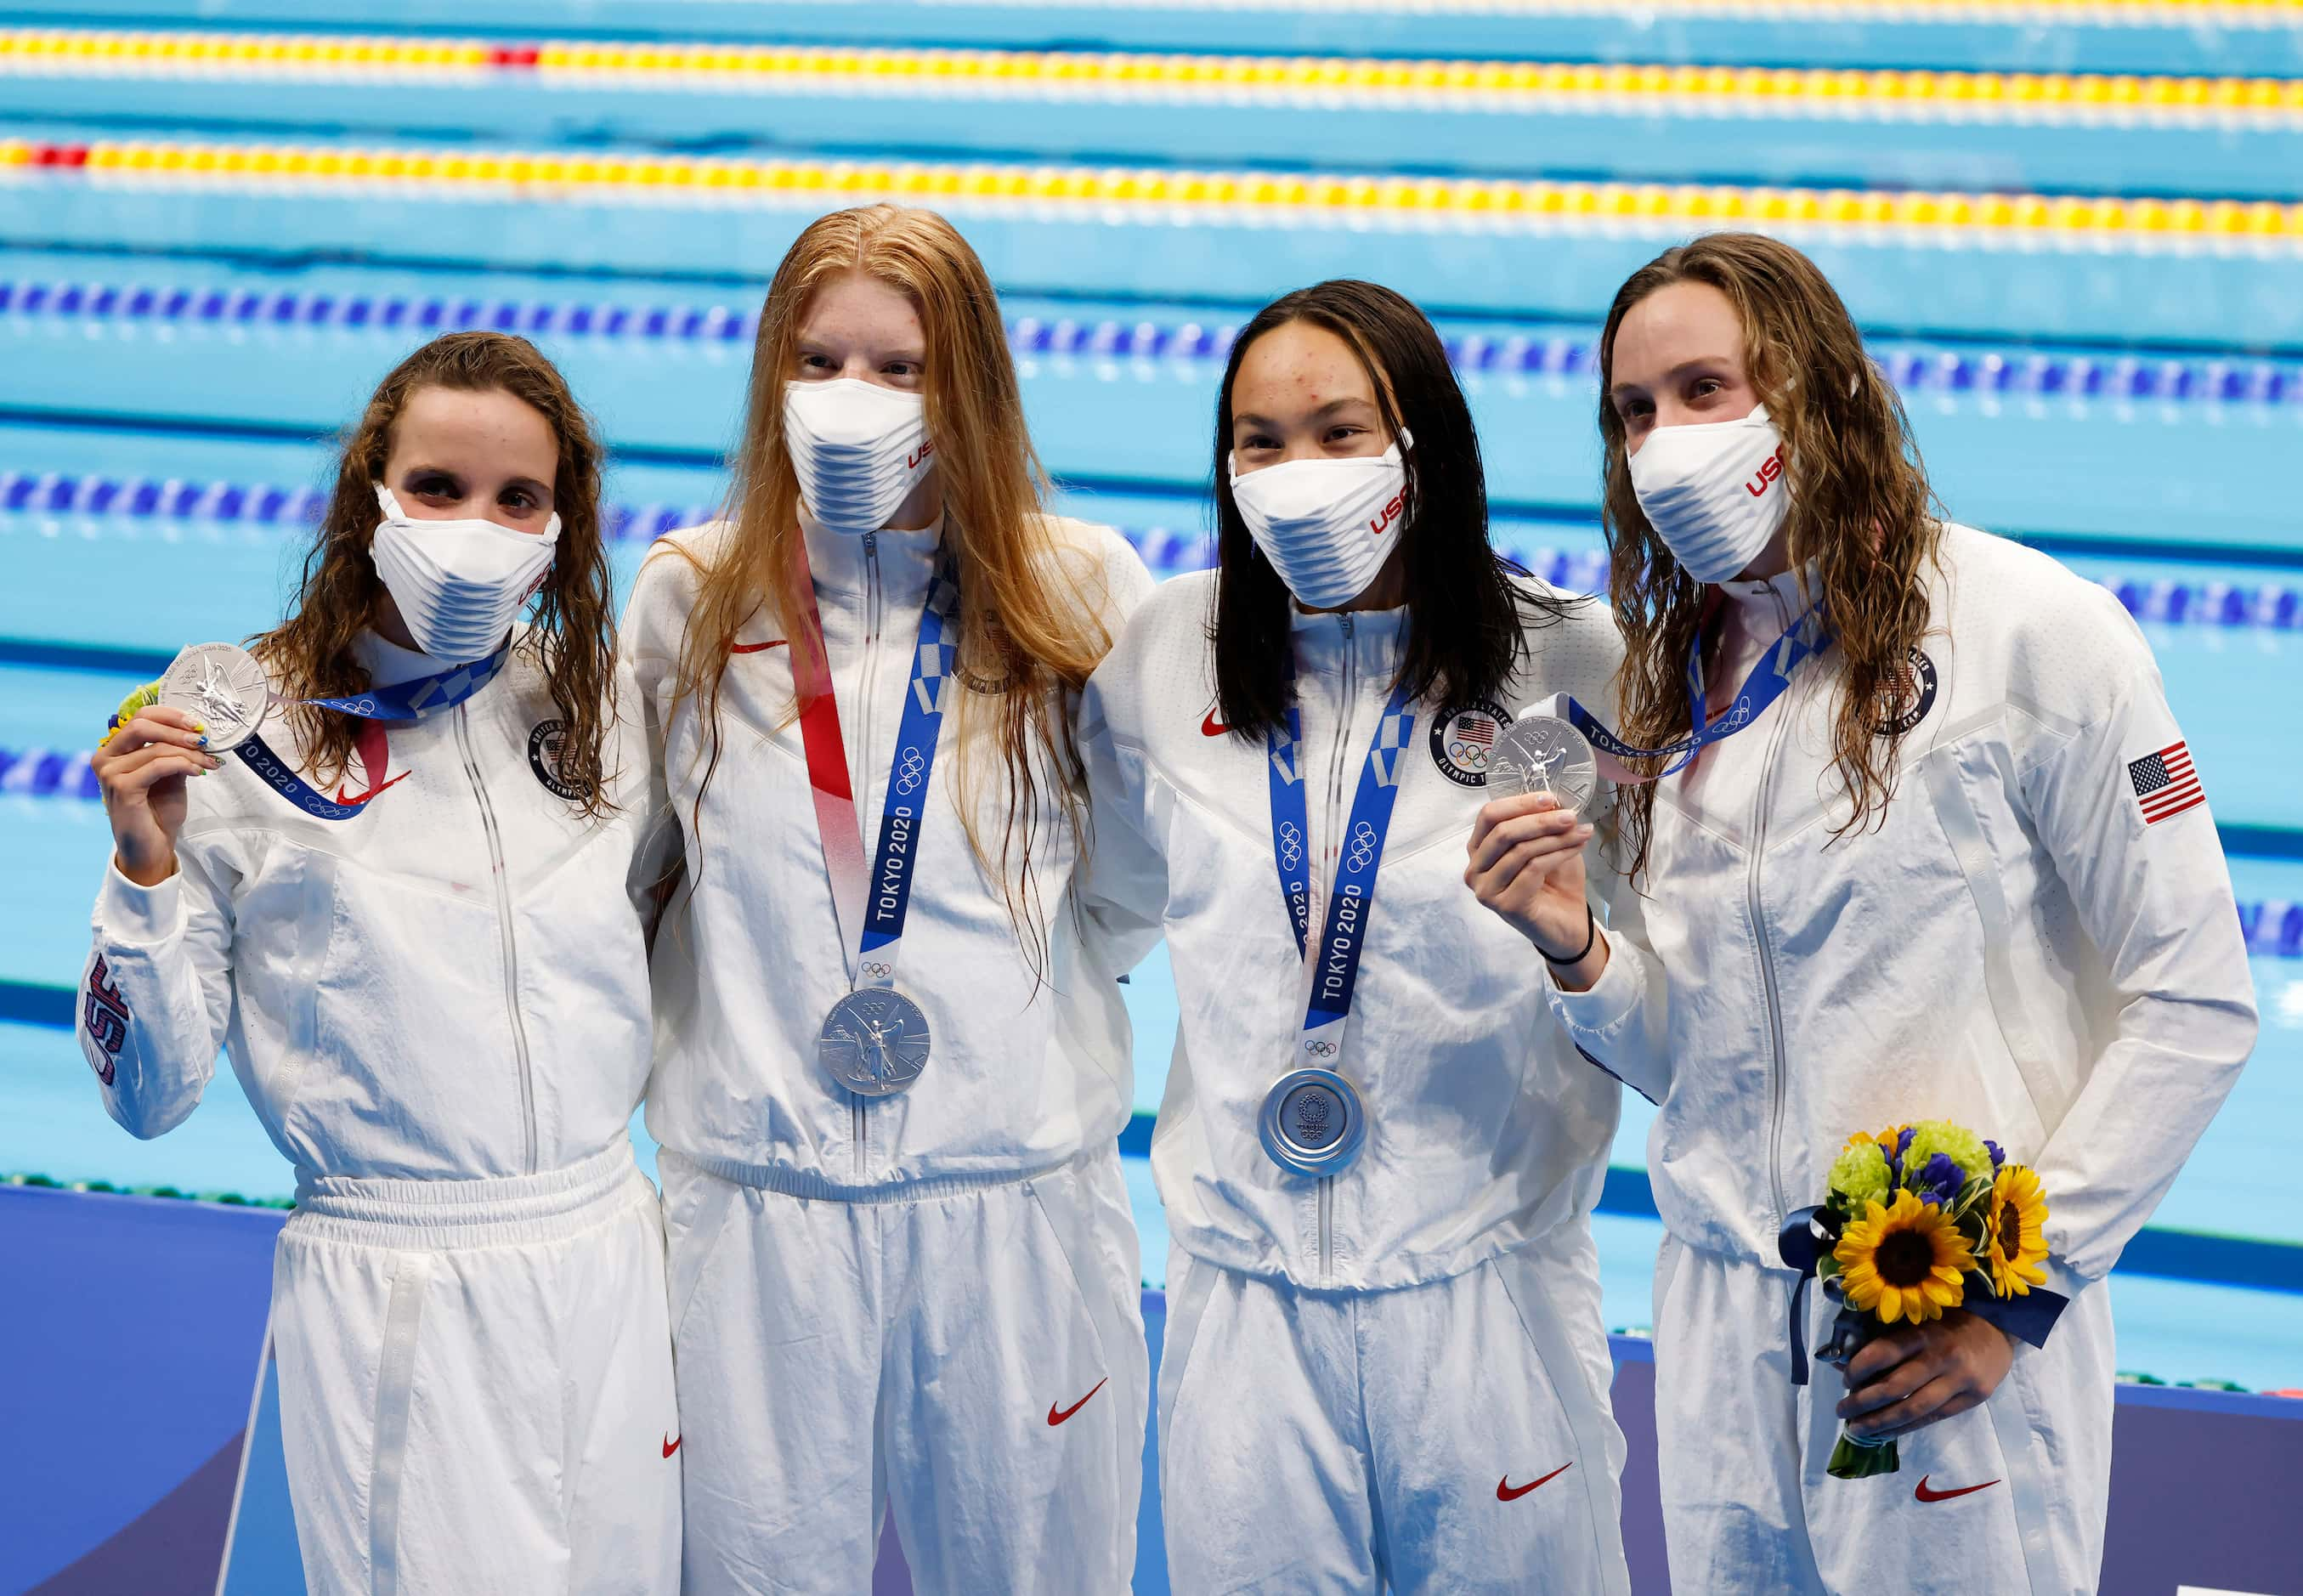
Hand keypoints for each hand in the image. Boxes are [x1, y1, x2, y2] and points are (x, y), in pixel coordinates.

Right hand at [94, 705, 220, 885]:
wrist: (152, 847)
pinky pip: (158, 765)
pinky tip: (198, 772)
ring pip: (156, 747)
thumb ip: (175, 752)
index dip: (170, 715)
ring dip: (189, 753)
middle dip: (178, 730)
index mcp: (114, 750)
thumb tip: (195, 733)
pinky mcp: (121, 788)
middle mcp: (105, 757)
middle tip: (204, 740)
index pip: (139, 716)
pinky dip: (183, 765)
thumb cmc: (158, 812)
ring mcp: (110, 773)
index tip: (197, 725)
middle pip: (142, 724)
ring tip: (208, 763)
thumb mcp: (171, 775)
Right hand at [1464, 791, 1600, 977]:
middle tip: (1570, 816)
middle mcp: (1475, 870)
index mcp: (1479, 849)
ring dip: (1555, 837)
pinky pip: (1533, 869)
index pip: (1489, 816)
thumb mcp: (1547, 843)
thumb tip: (1552, 799)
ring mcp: (1486, 890)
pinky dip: (1558, 854)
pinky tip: (1577, 848)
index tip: (1550, 798)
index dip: (1519, 803)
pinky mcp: (1504, 905)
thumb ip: (1541, 823)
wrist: (1567, 923)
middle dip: (1540, 820)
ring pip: (1520, 850)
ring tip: (1581, 831)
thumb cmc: (1553, 882)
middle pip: (1503, 832)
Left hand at [1835, 1310, 2014, 1440]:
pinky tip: (1886, 1433)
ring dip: (1881, 1422)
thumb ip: (1888, 1341)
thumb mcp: (1918, 1322)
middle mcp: (1941, 1357)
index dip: (1858, 1368)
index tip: (1844, 1379)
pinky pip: (1933, 1418)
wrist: (1999, 1330)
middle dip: (1863, 1402)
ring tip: (1858, 1428)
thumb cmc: (1949, 1322)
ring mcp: (1960, 1380)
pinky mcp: (1973, 1399)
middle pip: (1895, 1386)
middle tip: (1841, 1410)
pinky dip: (1906, 1428)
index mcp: (1923, 1333)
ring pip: (1914, 1408)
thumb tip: (1844, 1362)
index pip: (1883, 1352)